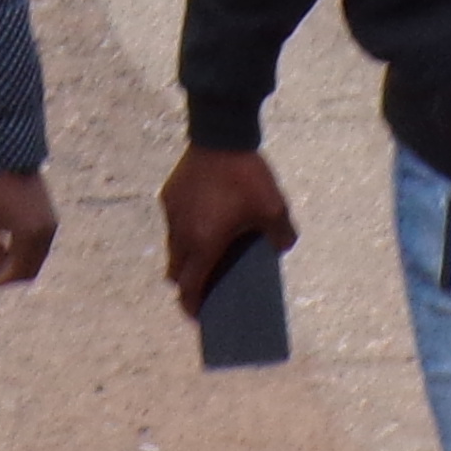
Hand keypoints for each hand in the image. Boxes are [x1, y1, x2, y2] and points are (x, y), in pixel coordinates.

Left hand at [0, 167, 55, 286]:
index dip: (0, 281)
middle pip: (29, 268)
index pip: (20, 273)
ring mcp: (50, 222)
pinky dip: (19, 243)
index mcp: (31, 235)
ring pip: (32, 255)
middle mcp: (47, 232)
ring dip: (11, 255)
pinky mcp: (48, 213)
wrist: (4, 148)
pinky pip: (36, 241)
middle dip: (6, 269)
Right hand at [157, 147, 295, 318]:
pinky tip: (206, 219)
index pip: (190, 287)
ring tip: (208, 252)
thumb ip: (281, 236)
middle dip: (187, 284)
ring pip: (173, 247)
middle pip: (176, 272)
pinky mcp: (169, 195)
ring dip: (186, 256)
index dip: (192, 305)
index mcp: (204, 244)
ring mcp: (172, 213)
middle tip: (204, 287)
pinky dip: (186, 229)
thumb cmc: (247, 176)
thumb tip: (281, 248)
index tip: (198, 316)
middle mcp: (181, 233)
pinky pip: (174, 221)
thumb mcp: (274, 209)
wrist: (220, 134)